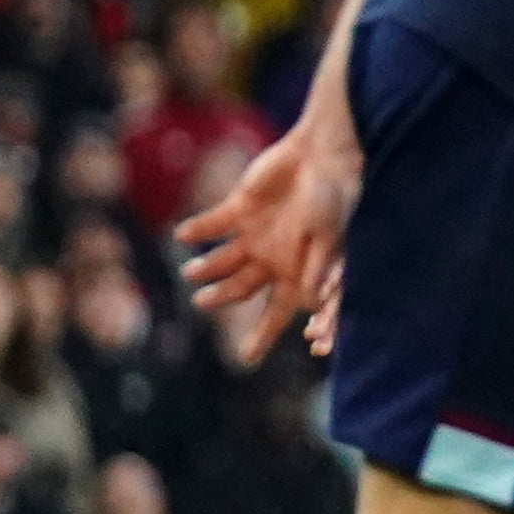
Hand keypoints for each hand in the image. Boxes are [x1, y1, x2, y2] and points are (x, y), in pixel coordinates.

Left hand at [174, 121, 359, 365]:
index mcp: (294, 271)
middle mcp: (271, 258)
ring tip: (191, 272)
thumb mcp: (328, 236)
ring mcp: (253, 234)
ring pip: (221, 261)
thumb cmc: (332, 197)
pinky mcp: (239, 207)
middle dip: (220, 298)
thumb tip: (307, 301)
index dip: (262, 337)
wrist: (322, 153)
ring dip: (204, 269)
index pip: (276, 313)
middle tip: (203, 301)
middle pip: (239, 290)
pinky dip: (196, 231)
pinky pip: (212, 224)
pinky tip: (182, 236)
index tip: (245, 360)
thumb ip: (315, 265)